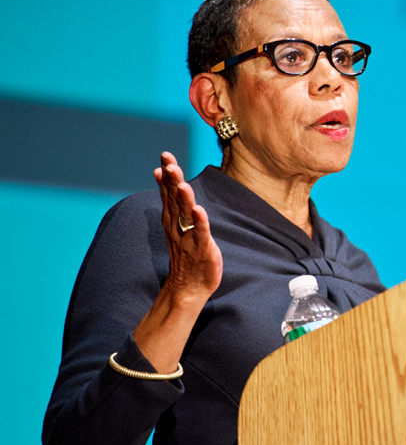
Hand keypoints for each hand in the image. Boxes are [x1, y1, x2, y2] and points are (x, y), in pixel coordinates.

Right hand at [131, 152, 223, 371]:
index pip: (169, 193)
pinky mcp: (202, 249)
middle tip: (169, 163)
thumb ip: (173, 203)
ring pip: (186, 214)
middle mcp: (179, 226)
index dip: (168, 176)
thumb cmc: (187, 253)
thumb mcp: (179, 226)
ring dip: (184, 198)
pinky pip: (200, 233)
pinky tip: (199, 210)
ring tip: (182, 183)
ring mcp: (189, 237)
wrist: (189, 287)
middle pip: (175, 200)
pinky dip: (199, 222)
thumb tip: (165, 179)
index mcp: (174, 220)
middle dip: (173, 181)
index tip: (165, 157)